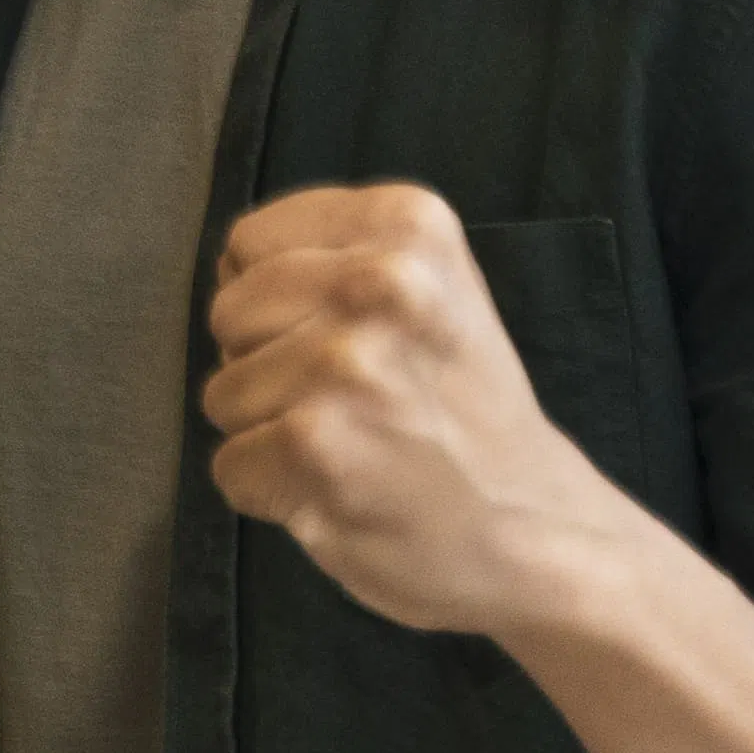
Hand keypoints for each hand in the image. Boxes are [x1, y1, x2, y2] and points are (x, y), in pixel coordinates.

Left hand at [200, 183, 611, 638]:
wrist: (532, 528)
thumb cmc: (463, 409)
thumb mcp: (431, 288)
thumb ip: (334, 259)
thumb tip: (228, 262)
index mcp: (408, 224)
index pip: (250, 242)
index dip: (274, 298)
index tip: (342, 333)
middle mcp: (382, 281)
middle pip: (228, 313)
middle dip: (262, 362)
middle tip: (351, 398)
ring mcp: (346, 364)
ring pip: (221, 393)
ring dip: (267, 431)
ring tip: (353, 442)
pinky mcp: (314, 443)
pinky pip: (228, 465)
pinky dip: (268, 491)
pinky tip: (339, 487)